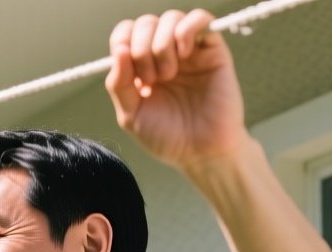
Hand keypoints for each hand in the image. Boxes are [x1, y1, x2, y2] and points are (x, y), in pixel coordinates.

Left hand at [104, 9, 247, 171]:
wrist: (202, 153)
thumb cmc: (168, 137)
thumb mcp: (131, 115)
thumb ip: (119, 84)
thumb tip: (118, 50)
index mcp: (142, 66)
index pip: (125, 33)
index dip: (122, 42)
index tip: (128, 70)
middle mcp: (165, 53)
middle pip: (146, 23)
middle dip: (141, 49)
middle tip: (150, 80)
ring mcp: (189, 50)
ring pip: (170, 18)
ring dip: (162, 44)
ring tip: (169, 74)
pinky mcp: (213, 49)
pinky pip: (200, 18)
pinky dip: (186, 29)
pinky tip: (184, 54)